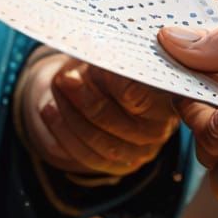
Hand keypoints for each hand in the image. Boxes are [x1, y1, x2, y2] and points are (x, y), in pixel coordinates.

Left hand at [22, 54, 178, 176]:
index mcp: (168, 99)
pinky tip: (49, 110)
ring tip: (57, 89)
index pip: (145, 98)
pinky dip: (63, 132)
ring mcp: (138, 153)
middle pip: (120, 123)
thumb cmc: (111, 64)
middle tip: (67, 78)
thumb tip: (96, 51)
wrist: (96, 85)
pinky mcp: (115, 166)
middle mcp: (158, 131)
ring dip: (71, 115)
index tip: (96, 68)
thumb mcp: (113, 51)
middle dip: (88, 99)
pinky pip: (86, 156)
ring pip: (101, 142)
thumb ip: (110, 54)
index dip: (119, 85)